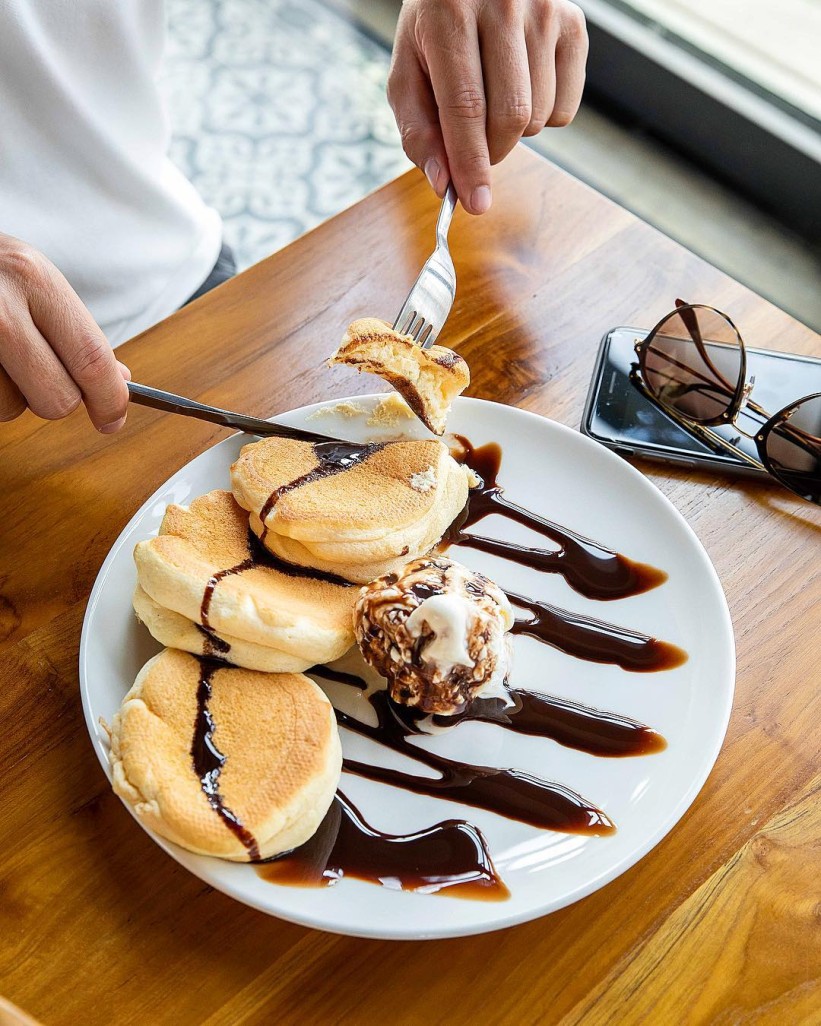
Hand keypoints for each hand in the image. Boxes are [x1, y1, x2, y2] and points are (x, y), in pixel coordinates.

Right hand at [0, 233, 129, 431]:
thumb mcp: (33, 279)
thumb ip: (77, 331)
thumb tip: (118, 380)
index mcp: (34, 280)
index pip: (92, 359)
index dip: (110, 399)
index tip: (113, 418)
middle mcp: (0, 309)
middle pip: (58, 397)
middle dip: (57, 397)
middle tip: (42, 373)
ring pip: (14, 408)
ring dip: (13, 395)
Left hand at [388, 0, 587, 213]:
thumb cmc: (435, 29)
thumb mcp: (408, 71)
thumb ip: (417, 130)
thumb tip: (443, 182)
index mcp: (450, 13)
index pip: (466, 106)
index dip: (471, 162)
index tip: (475, 203)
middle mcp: (503, 3)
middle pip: (510, 117)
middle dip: (491, 153)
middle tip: (474, 147)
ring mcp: (545, 10)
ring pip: (538, 116)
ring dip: (514, 132)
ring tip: (494, 100)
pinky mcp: (574, 24)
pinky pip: (564, 108)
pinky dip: (542, 117)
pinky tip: (522, 88)